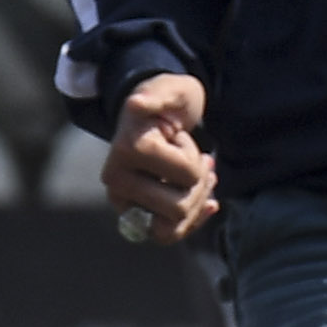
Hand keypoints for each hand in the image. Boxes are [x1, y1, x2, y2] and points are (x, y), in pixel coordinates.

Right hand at [107, 73, 220, 242]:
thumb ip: (157, 97)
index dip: (193, 161)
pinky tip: (209, 202)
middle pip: (178, 208)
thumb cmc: (167, 101)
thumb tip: (138, 103)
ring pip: (171, 228)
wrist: (155, 116)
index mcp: (127, 150)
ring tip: (202, 176)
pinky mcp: (135, 213)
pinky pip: (167, 234)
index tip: (181, 138)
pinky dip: (192, 220)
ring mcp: (124, 200)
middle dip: (197, 184)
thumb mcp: (170, 91)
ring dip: (195, 203)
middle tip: (196, 159)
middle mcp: (117, 181)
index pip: (185, 176)